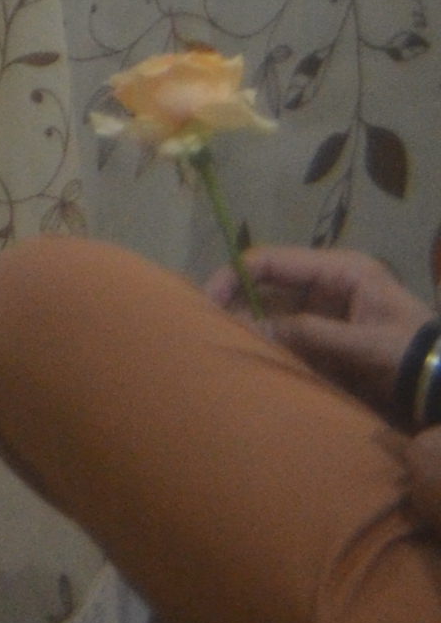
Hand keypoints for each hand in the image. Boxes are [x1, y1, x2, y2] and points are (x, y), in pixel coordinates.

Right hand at [213, 244, 431, 409]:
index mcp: (341, 270)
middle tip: (209, 330)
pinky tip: (254, 361)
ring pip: (274, 314)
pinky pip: (289, 337)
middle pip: (267, 286)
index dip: (234, 276)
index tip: (208, 303)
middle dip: (238, 305)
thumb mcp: (366, 345)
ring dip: (252, 329)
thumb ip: (310, 335)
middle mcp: (329, 285)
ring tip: (225, 347)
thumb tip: (250, 328)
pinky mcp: (329, 340)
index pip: (271, 261)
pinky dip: (271, 348)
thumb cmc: (414, 357)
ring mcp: (328, 312)